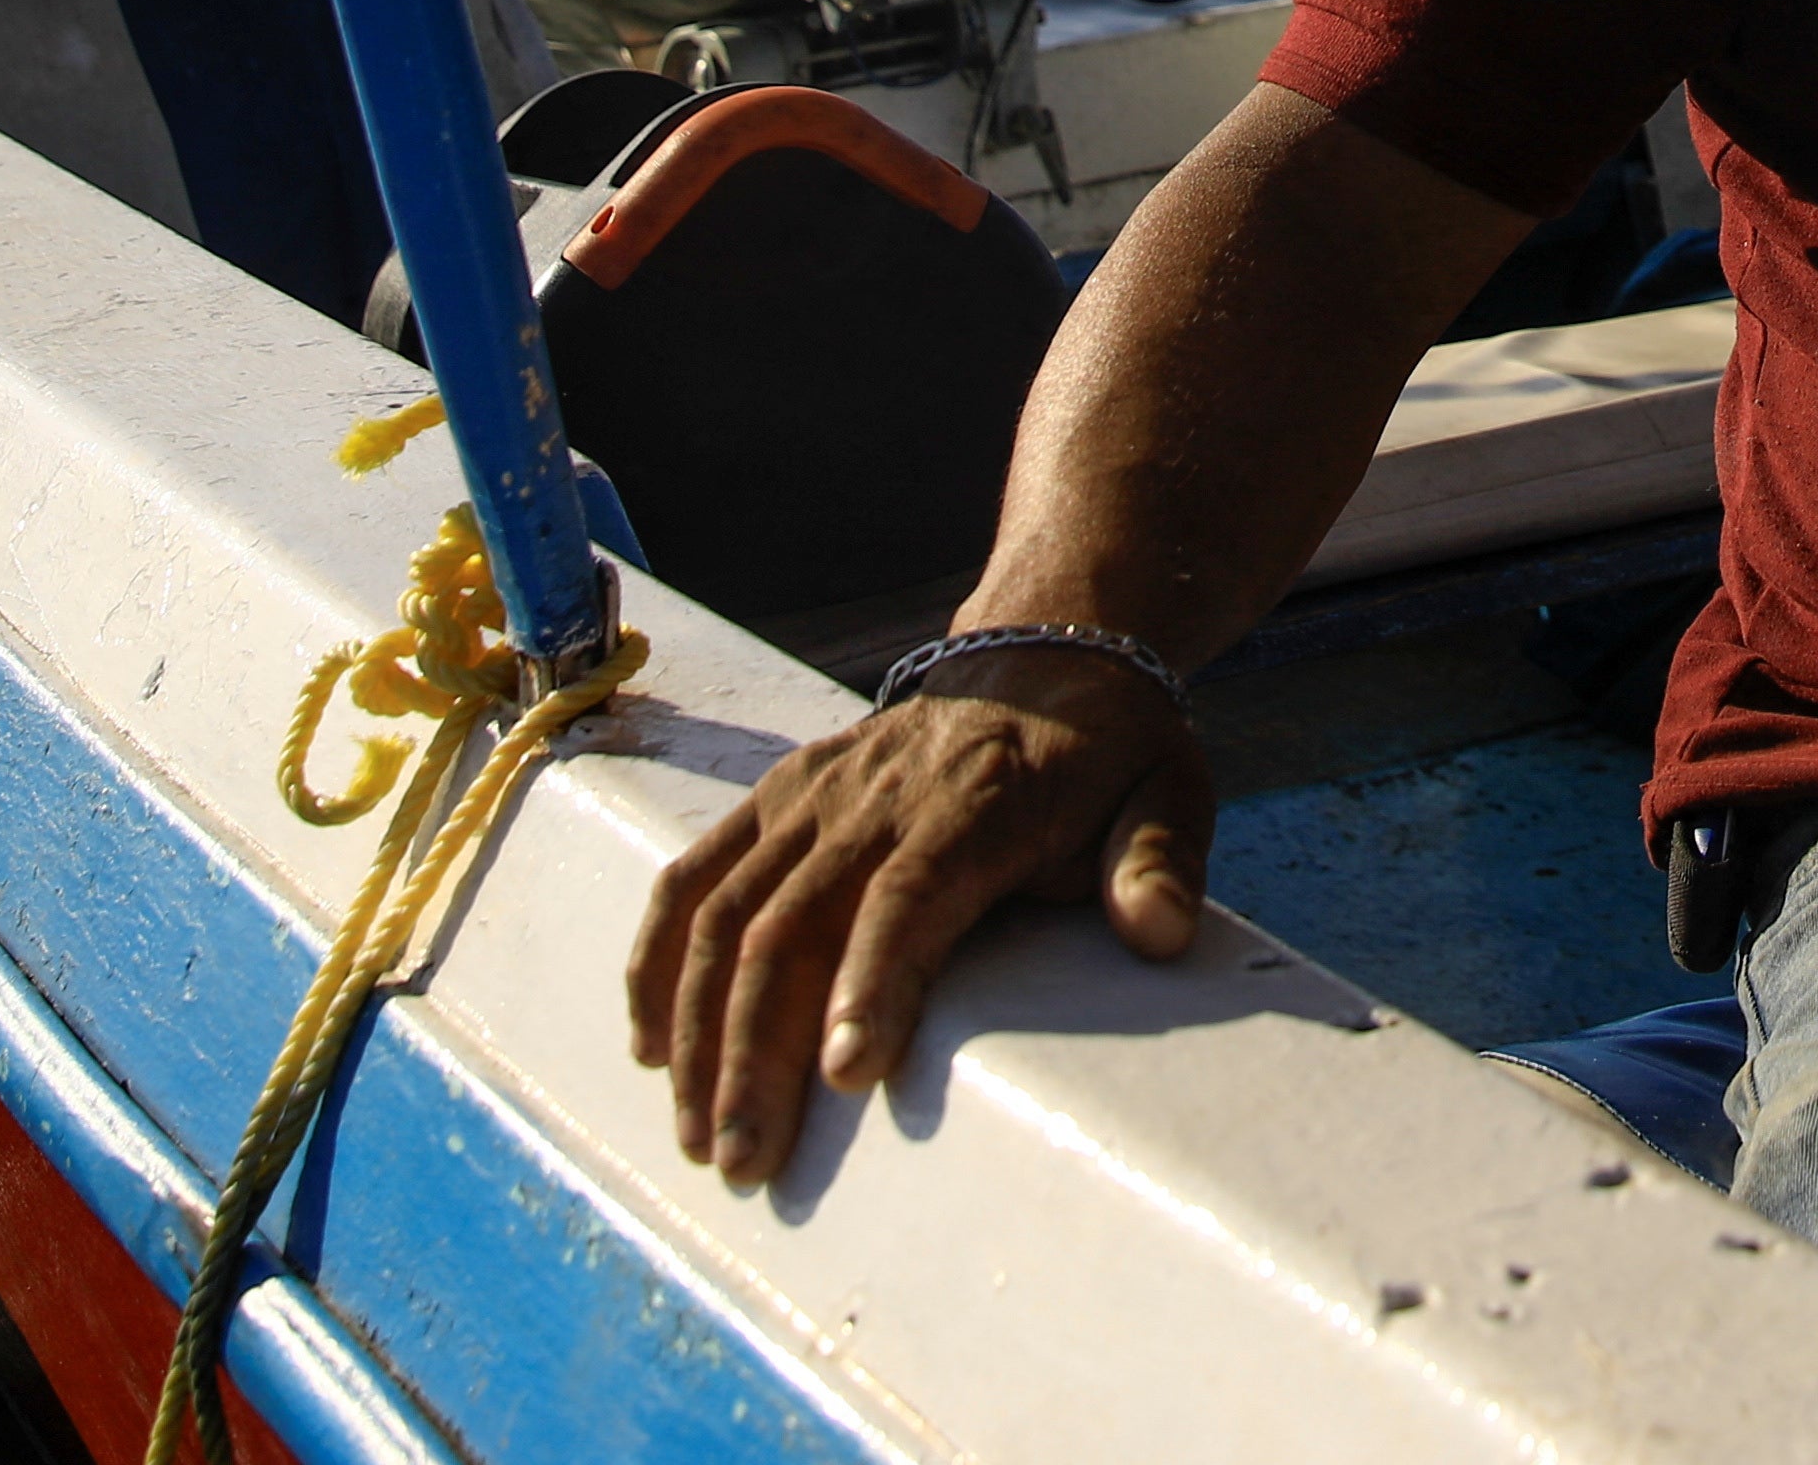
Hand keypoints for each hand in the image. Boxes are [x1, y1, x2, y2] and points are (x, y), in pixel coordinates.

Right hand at [624, 646, 1213, 1183]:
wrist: (1041, 655)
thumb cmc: (1105, 755)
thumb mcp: (1166, 793)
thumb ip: (1158, 863)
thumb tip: (1160, 931)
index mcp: (974, 803)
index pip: (909, 897)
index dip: (872, 983)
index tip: (844, 1075)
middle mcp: (874, 799)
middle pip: (791, 925)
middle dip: (757, 1052)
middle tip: (748, 1162)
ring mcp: (811, 797)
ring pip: (725, 914)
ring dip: (699, 1030)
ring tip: (702, 1138)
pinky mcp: (774, 799)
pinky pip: (693, 878)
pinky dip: (658, 961)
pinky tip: (652, 1047)